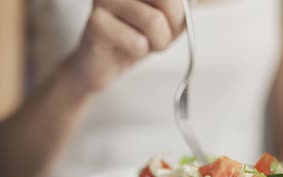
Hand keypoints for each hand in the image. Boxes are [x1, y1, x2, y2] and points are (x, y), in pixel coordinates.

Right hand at [67, 0, 184, 92]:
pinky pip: (137, 42)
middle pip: (169, 0)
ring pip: (154, 21)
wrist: (102, 64)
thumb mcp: (170, 19)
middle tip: (162, 36)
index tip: (176, 22)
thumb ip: (185, 6)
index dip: (182, 12)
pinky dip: (139, 52)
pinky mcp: (96, 22)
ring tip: (145, 44)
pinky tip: (126, 49)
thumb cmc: (137, 36)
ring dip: (158, 42)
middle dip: (174, 26)